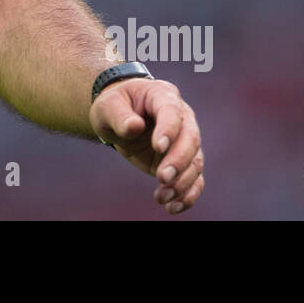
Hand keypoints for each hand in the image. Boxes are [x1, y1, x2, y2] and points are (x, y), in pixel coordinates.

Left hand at [89, 77, 203, 215]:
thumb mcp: (107, 106)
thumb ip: (119, 115)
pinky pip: (194, 178)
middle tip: (162, 177)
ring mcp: (184, 139)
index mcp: (162, 95)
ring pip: (195, 161)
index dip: (168, 129)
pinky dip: (188, 194)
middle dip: (179, 160)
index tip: (158, 147)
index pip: (171, 111)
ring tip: (162, 196)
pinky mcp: (182, 161)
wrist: (119, 116)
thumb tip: (134, 127)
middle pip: (190, 138)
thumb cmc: (114, 106)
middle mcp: (181, 117)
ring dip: (183, 182)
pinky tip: (173, 207)